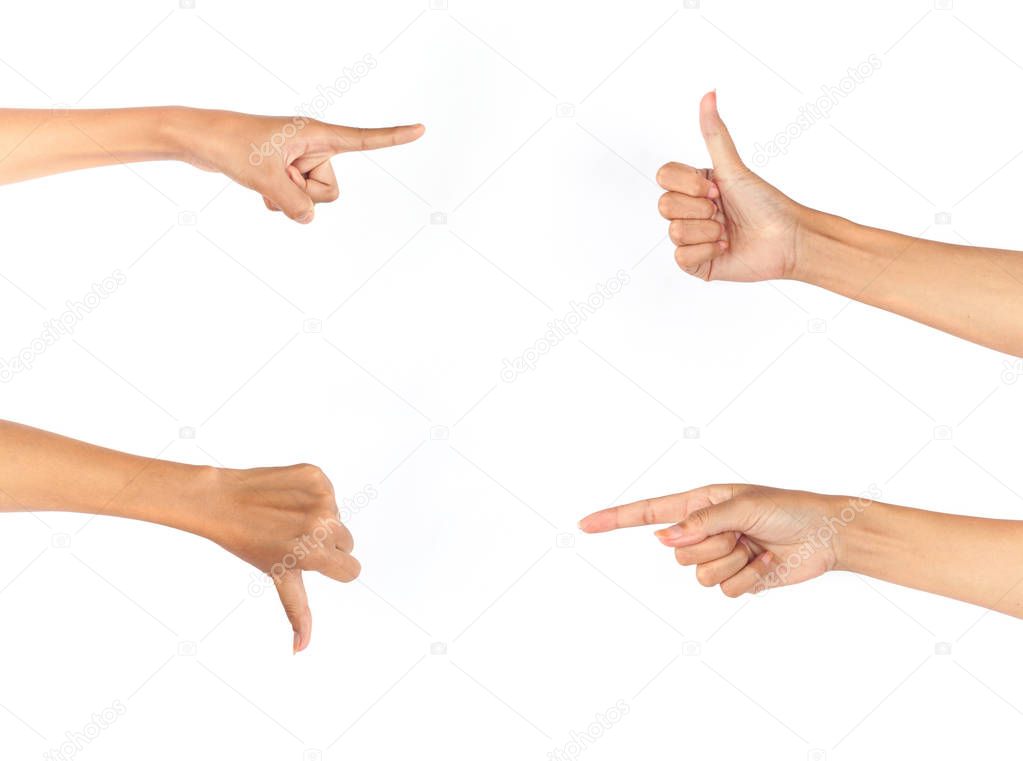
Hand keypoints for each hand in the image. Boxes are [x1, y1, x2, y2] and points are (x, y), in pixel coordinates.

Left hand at [179, 109, 424, 223]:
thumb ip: (295, 204)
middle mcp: (313, 146)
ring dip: (287, 198)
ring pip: (312, 199)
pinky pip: (295, 200)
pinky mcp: (286, 170)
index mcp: (317, 135)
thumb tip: (308, 218)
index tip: (421, 129)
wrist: (199, 139)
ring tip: (262, 176)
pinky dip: (276, 199)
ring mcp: (299, 160)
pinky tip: (256, 184)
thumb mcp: (267, 179)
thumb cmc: (233, 146)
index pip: (363, 140)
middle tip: (275, 173)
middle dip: (305, 193)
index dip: (393, 138)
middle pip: (331, 190)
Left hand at [206, 463, 359, 651]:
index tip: (309, 560)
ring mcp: (321, 497)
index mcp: (315, 554)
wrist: (221, 502)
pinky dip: (312, 493)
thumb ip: (298, 611)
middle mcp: (323, 525)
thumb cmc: (249, 543)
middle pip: (347, 543)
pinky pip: (328, 490)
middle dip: (326, 543)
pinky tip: (288, 497)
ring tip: (287, 516)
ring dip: (319, 517)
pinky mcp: (316, 475)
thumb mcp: (279, 577)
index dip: (332, 568)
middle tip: (293, 538)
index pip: (351, 570)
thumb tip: (300, 649)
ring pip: (337, 516)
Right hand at [580, 484, 848, 596]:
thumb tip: (664, 537)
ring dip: (732, 563)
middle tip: (742, 532)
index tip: (585, 524)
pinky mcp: (737, 579)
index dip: (614, 519)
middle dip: (711, 545)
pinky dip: (749, 579)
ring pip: (699, 576)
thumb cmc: (788, 508)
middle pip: (678, 553)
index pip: (647, 513)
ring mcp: (718, 556)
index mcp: (699, 505)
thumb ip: (701, 521)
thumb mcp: (744, 505)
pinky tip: (766, 563)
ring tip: (756, 546)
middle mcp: (703, 531)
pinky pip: (725, 591)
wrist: (827, 535)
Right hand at [657, 91, 806, 280]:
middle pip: (665, 206)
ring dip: (708, 232)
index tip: (718, 189)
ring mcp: (691, 239)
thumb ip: (715, 134)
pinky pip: (681, 257)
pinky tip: (725, 248)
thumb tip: (709, 94)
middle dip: (701, 209)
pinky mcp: (696, 264)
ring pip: (675, 232)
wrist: (787, 239)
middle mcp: (690, 212)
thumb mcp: (734, 168)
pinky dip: (706, 251)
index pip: (664, 177)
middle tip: (723, 211)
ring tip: (728, 232)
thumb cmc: (766, 203)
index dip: (689, 184)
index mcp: (694, 187)